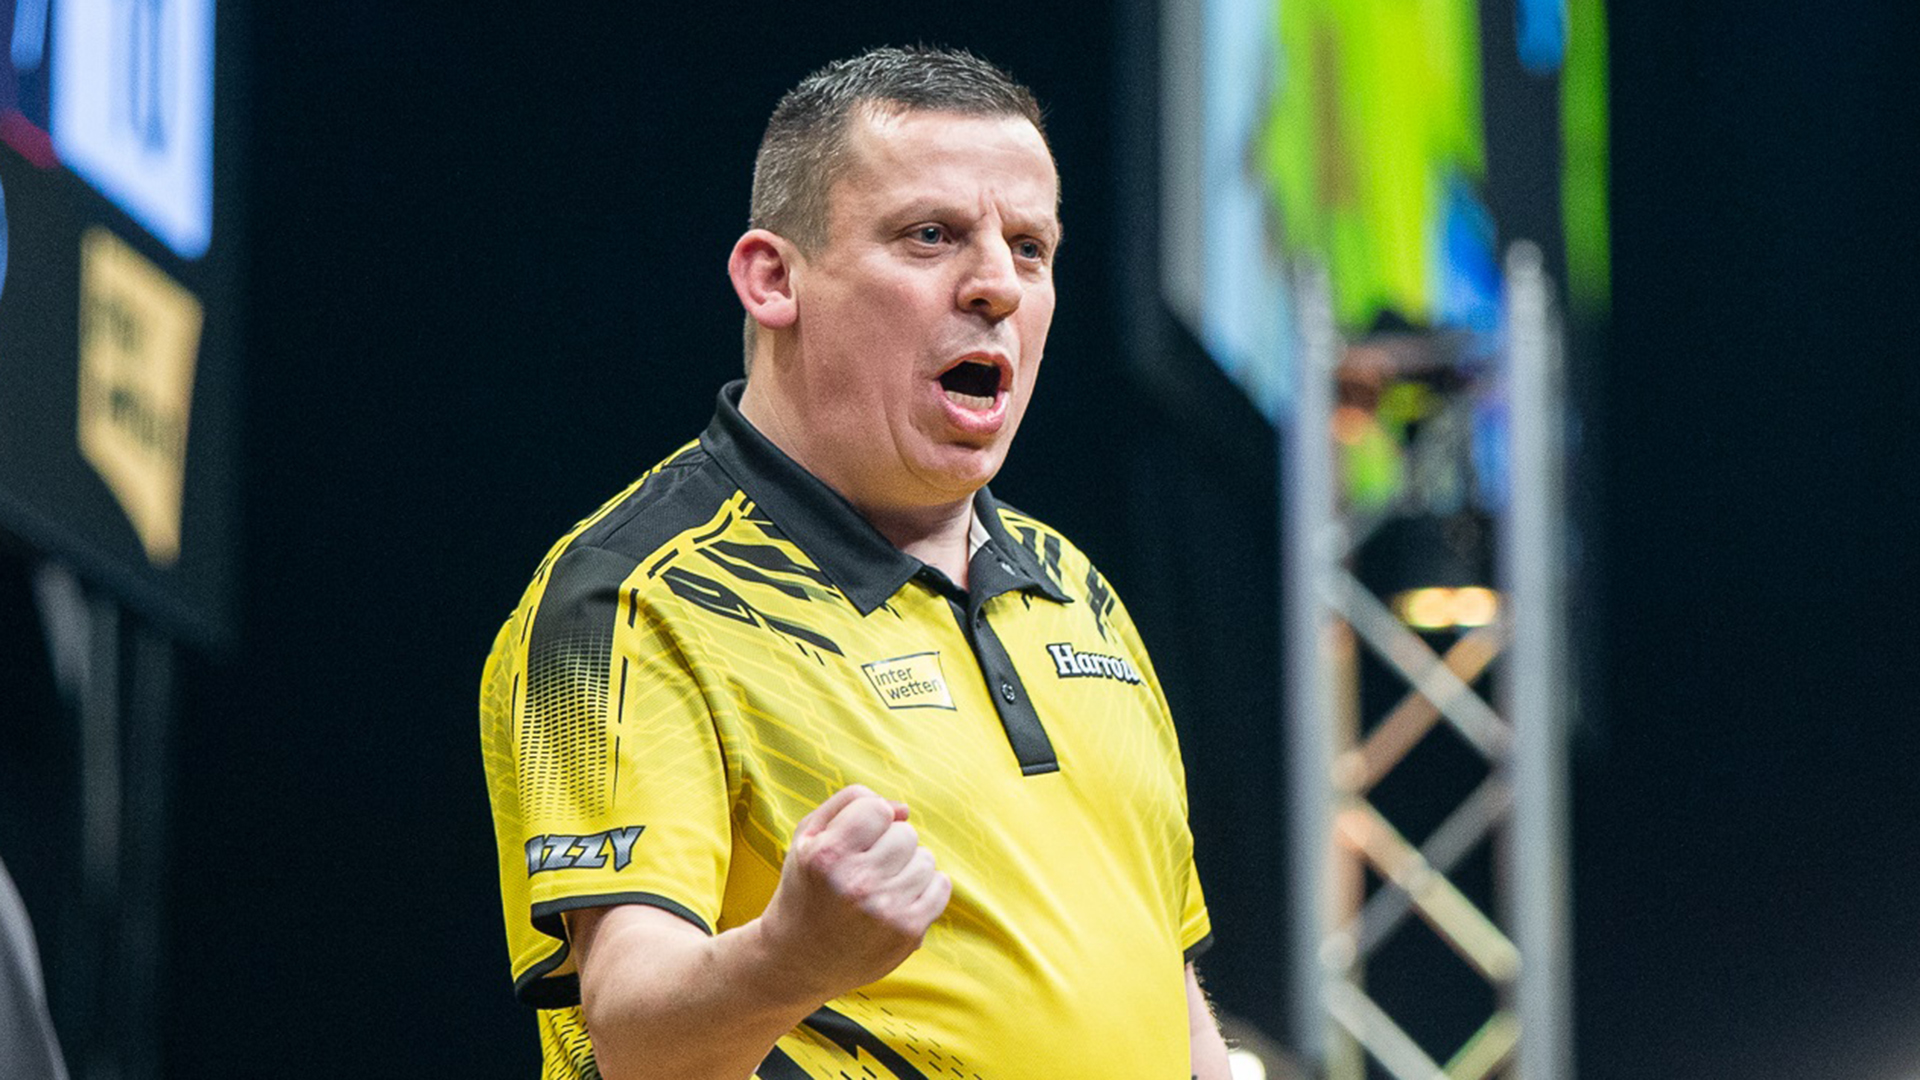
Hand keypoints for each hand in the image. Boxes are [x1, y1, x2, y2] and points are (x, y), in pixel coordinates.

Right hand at [756, 784, 951, 1001]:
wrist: (799, 960)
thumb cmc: (806, 888)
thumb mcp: (808, 836)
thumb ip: (850, 802)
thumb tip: (903, 809)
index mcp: (827, 856)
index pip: (877, 809)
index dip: (867, 821)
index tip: (853, 841)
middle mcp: (857, 884)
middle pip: (905, 833)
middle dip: (888, 844)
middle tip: (863, 870)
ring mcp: (886, 911)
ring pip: (926, 859)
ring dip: (907, 867)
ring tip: (878, 888)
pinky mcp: (909, 933)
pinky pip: (941, 886)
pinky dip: (925, 889)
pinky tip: (897, 901)